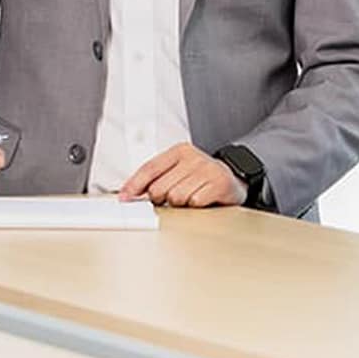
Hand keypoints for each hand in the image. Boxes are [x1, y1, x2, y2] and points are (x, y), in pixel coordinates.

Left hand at [119, 143, 246, 207]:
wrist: (234, 179)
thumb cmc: (201, 178)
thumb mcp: (178, 171)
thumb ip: (156, 179)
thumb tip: (129, 194)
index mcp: (179, 151)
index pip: (150, 168)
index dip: (134, 185)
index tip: (124, 198)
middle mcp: (193, 157)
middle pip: (160, 188)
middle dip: (162, 199)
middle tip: (173, 198)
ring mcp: (207, 169)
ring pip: (176, 197)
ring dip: (180, 204)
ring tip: (190, 197)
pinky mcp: (219, 183)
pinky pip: (194, 203)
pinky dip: (195, 206)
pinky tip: (202, 200)